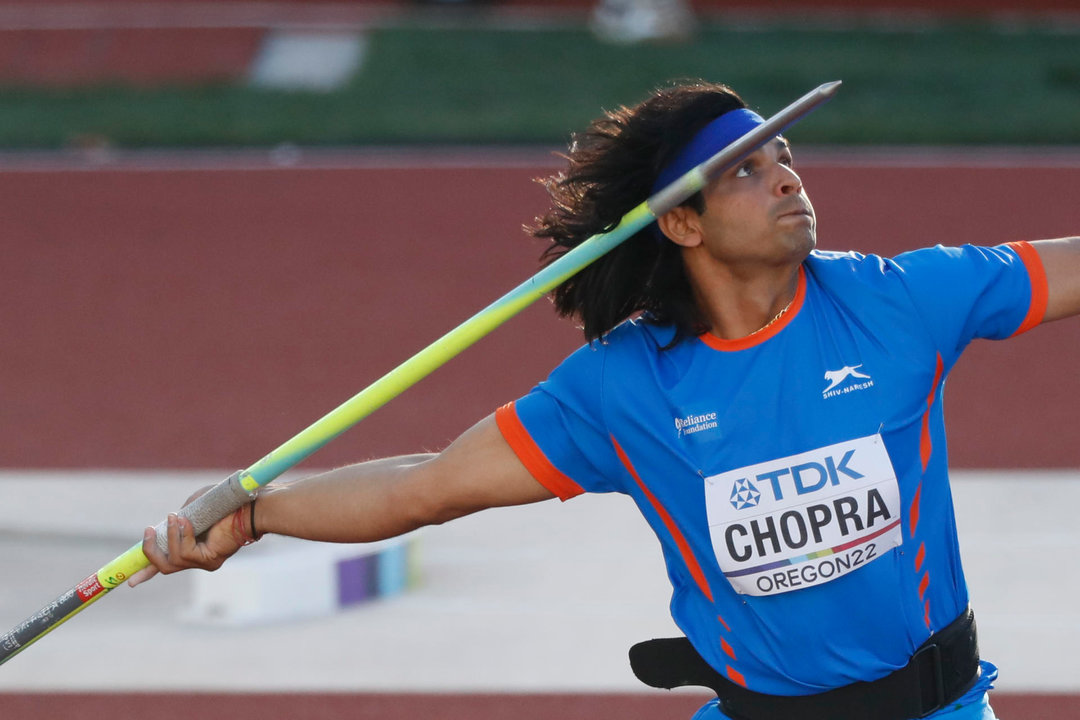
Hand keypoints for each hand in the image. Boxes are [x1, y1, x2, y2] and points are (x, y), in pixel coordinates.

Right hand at [128, 487, 250, 586]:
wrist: (248, 505)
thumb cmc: (224, 503)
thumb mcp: (194, 507)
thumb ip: (178, 518)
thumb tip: (169, 523)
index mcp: (193, 547)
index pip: (166, 563)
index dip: (145, 572)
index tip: (129, 582)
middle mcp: (198, 559)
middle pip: (163, 566)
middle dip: (150, 550)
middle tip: (148, 531)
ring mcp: (204, 563)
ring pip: (173, 560)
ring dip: (170, 537)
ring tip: (175, 518)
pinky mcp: (209, 561)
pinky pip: (186, 553)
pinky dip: (183, 536)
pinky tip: (187, 522)